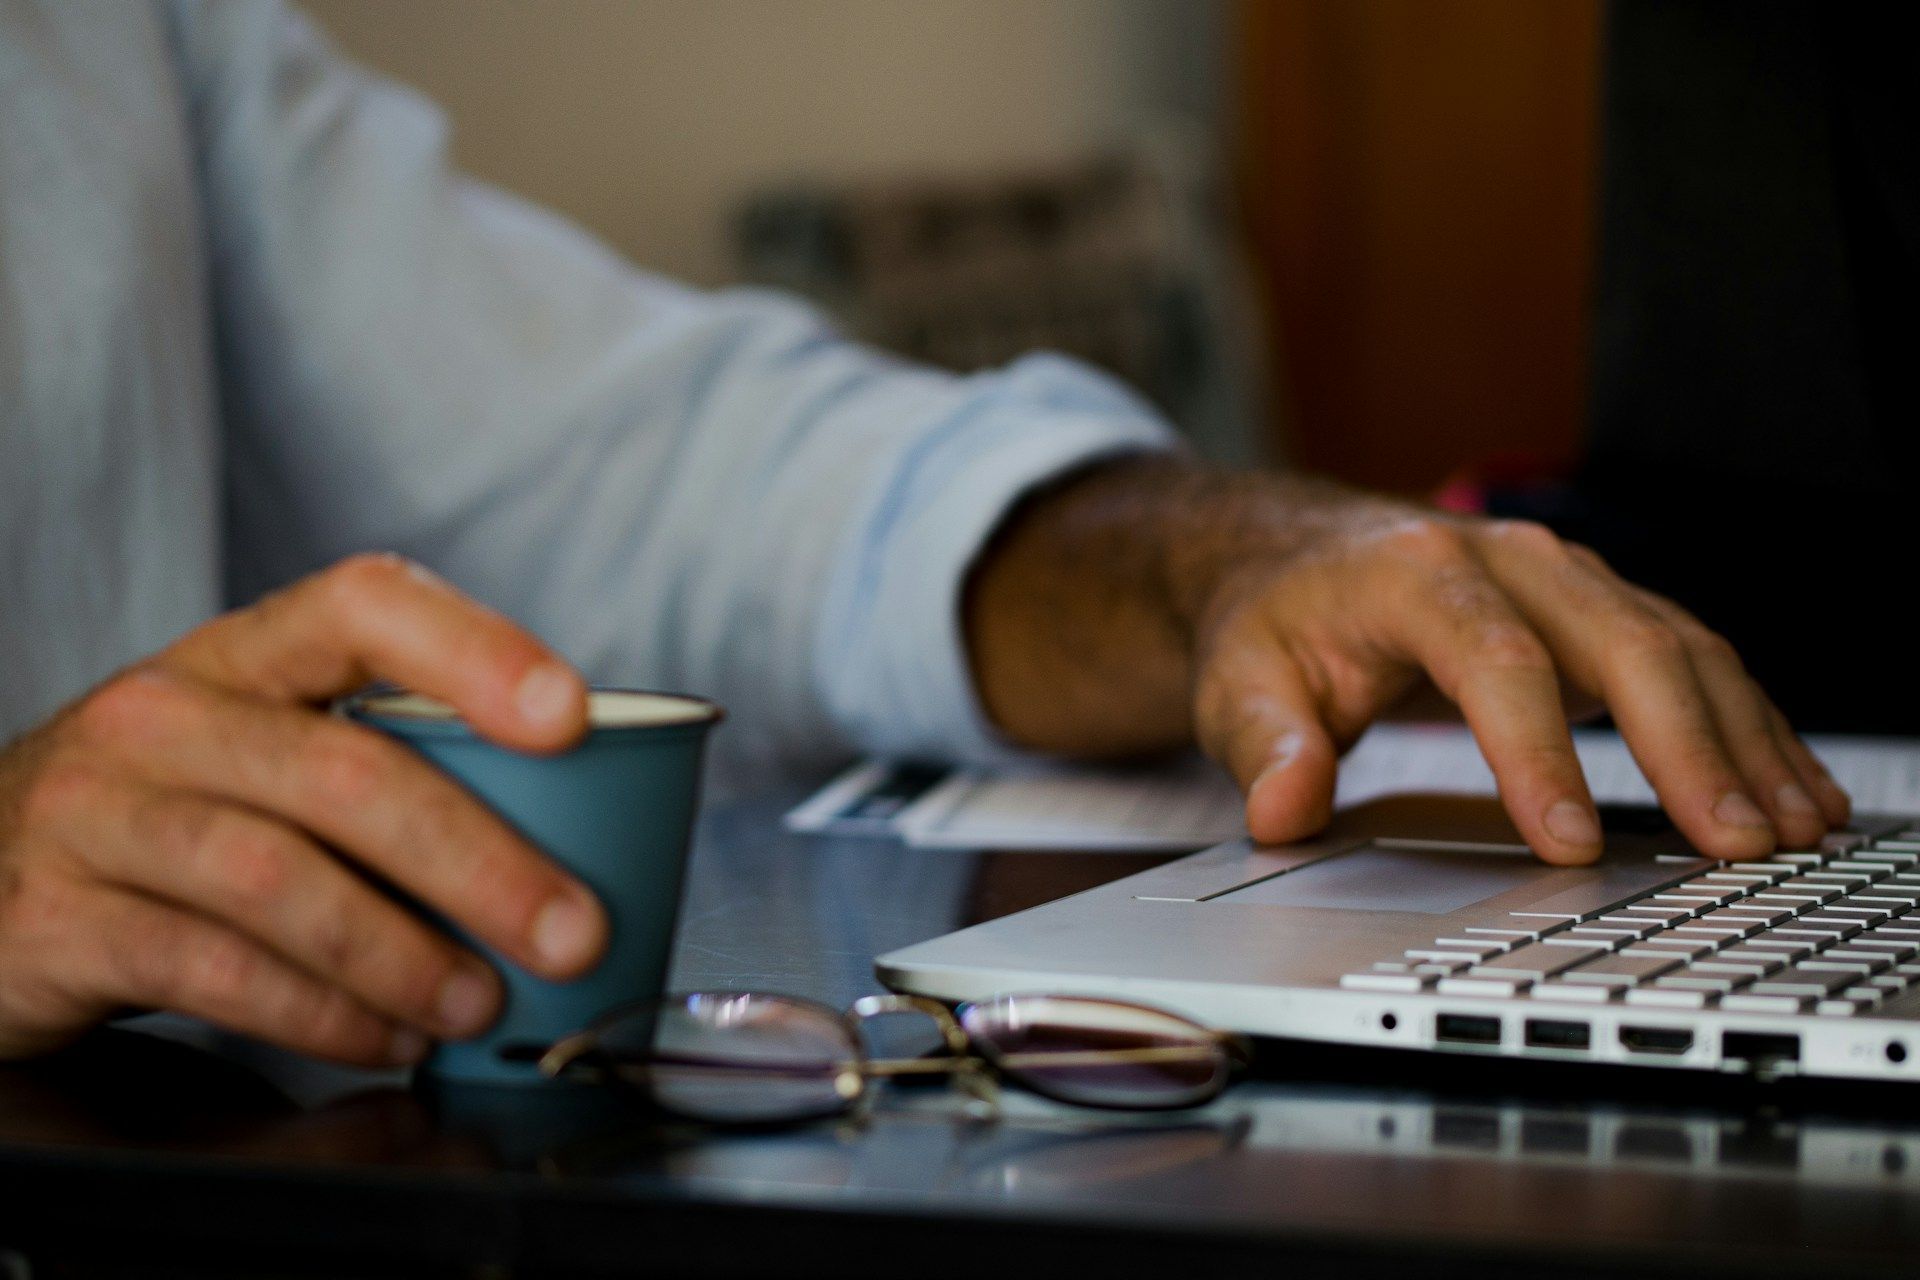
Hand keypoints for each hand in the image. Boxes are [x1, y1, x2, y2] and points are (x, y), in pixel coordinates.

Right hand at [0, 554, 604, 1063]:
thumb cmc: (168, 816)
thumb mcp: (265, 758)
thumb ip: (386, 774)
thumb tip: (573, 845)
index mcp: (246, 656)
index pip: (367, 604)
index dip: (477, 652)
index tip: (571, 717)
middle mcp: (167, 713)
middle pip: (346, 770)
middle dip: (479, 859)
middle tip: (570, 929)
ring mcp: (100, 811)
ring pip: (279, 876)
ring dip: (402, 953)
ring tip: (478, 1001)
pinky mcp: (58, 918)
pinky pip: (211, 969)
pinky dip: (318, 1015)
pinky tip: (382, 1036)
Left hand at [965, 461, 1849, 863]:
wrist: (1300, 559)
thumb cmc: (1278, 623)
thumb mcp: (1241, 681)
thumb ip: (1264, 746)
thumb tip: (1285, 807)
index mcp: (1414, 573)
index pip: (1491, 660)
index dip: (1536, 754)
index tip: (1567, 842)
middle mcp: (1509, 561)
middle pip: (1620, 641)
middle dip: (1683, 747)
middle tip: (1728, 844)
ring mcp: (1568, 578)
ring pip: (1678, 647)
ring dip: (1742, 738)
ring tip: (1789, 829)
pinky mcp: (1603, 608)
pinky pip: (1695, 658)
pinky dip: (1748, 723)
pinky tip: (1789, 786)